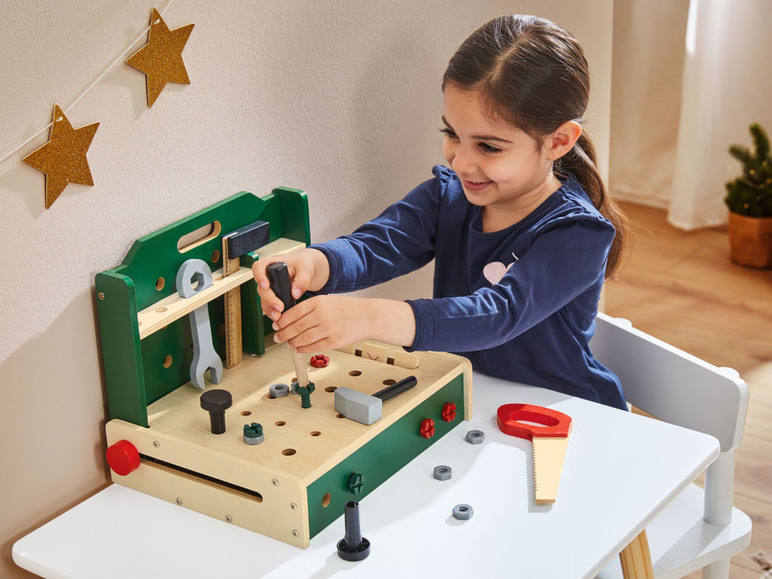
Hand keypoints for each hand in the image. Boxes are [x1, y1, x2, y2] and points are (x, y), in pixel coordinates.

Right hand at [252, 248, 329, 320]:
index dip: (259, 276)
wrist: (305, 270)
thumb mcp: (305, 269)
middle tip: (279, 307)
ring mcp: (268, 287)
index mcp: (271, 263)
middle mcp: (266, 276)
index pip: (258, 267)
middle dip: (269, 299)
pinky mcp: (272, 297)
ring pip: (263, 299)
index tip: (266, 286)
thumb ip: (302, 280)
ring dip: (269, 308)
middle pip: (261, 288)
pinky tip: (279, 318)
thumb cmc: (303, 264)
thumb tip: (295, 294)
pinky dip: (272, 312)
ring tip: (278, 316)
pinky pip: (268, 305)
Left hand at [271, 296, 416, 352]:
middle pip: (295, 327)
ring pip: (302, 338)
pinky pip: (313, 347)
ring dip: (291, 342)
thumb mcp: (326, 301)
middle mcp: (322, 315)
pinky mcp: (334, 341)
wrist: (366, 316)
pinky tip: (298, 348)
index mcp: (318, 302)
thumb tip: (288, 320)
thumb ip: (308, 309)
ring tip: (287, 343)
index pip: (293, 313)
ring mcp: (328, 329)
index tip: (275, 325)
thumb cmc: (345, 309)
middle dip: (283, 334)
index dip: (281, 321)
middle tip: (277, 337)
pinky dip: (303, 349)